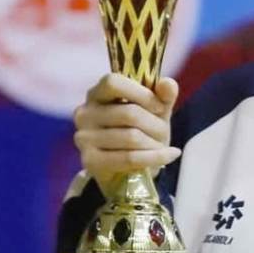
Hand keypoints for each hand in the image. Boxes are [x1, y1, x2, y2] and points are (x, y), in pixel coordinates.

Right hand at [73, 74, 179, 193]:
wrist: (127, 170)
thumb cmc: (140, 131)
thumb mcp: (154, 111)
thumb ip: (163, 95)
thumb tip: (168, 84)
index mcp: (97, 93)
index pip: (113, 83)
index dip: (141, 93)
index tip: (159, 107)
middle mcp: (84, 113)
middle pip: (128, 113)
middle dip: (155, 124)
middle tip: (164, 132)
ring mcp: (85, 138)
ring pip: (131, 137)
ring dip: (155, 143)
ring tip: (162, 146)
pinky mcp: (91, 161)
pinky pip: (130, 158)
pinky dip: (156, 157)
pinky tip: (169, 155)